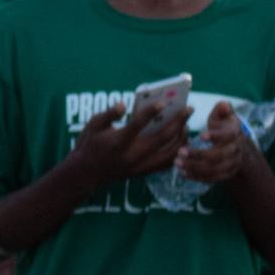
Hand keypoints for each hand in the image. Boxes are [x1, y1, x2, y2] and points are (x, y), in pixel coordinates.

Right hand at [69, 100, 190, 189]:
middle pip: (162, 138)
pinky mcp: (144, 172)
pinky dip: (177, 151)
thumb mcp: (92, 125)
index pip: (138, 124)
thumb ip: (109, 114)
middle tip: (189, 109)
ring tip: (185, 124)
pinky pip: (167, 163)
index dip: (151, 111)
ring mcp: (140, 166)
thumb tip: (124, 105)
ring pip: (170, 152)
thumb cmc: (89, 144)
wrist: (86, 173)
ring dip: (181, 137)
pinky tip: (180, 141)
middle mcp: (132, 155)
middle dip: (178, 121)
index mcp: (117, 141)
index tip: (164, 101)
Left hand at [176, 101, 248, 183]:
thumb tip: (224, 104)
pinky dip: (198, 177)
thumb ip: (222, 109)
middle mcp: (236, 150)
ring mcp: (232, 164)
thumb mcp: (224, 116)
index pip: (227, 135)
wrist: (237, 148)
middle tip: (180, 152)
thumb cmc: (224, 128)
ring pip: (215, 169)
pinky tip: (183, 173)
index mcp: (235, 133)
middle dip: (199, 155)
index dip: (215, 136)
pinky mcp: (226, 174)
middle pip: (219, 156)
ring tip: (177, 163)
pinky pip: (213, 179)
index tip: (201, 136)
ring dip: (195, 167)